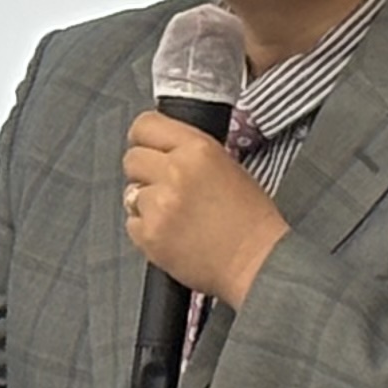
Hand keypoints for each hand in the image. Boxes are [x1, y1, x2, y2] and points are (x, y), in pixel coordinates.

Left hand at [122, 113, 288, 304]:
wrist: (257, 262)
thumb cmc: (250, 219)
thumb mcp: (227, 166)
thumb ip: (189, 152)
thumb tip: (161, 147)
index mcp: (197, 149)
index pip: (145, 125)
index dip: (143, 137)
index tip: (147, 146)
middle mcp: (175, 172)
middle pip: (132, 158)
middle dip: (144, 172)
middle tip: (165, 187)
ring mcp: (159, 204)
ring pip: (130, 192)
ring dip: (146, 202)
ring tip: (175, 214)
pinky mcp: (149, 234)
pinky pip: (131, 222)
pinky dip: (146, 228)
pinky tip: (172, 233)